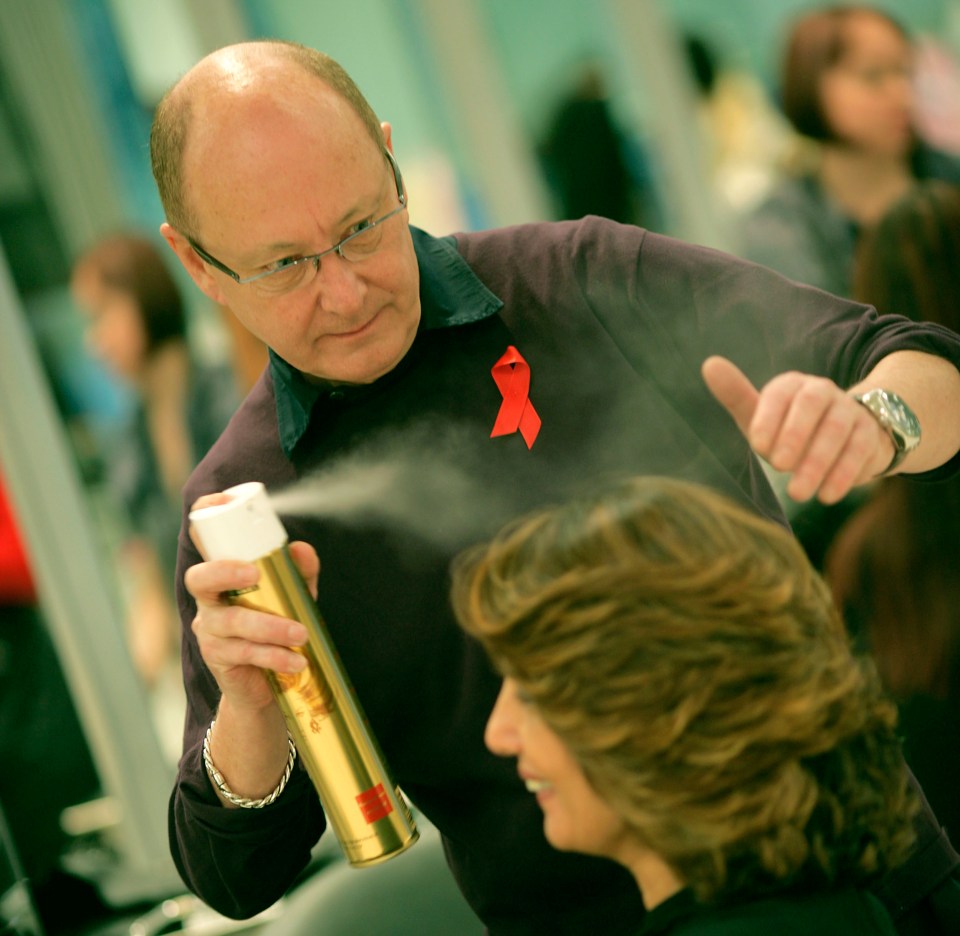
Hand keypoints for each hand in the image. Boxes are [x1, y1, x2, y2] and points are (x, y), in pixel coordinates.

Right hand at [186, 493, 319, 711]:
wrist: (265, 684)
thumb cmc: (276, 629)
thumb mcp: (292, 597)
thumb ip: (299, 573)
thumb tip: (301, 549)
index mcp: (223, 575)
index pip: (204, 540)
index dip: (207, 516)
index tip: (224, 502)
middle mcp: (208, 599)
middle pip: (199, 578)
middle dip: (224, 571)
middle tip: (254, 573)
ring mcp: (209, 629)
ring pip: (230, 621)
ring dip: (270, 626)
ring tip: (301, 634)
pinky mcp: (217, 658)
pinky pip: (243, 653)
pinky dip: (275, 656)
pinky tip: (297, 660)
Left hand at [702, 356, 893, 502]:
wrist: (840, 441)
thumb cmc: (787, 430)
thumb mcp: (760, 417)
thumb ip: (736, 396)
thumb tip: (709, 364)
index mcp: (791, 385)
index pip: (779, 393)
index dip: (768, 418)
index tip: (758, 446)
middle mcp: (822, 391)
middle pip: (812, 404)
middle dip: (795, 435)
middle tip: (778, 466)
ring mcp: (849, 410)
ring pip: (838, 429)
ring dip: (817, 462)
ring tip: (797, 492)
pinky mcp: (869, 434)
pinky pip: (859, 450)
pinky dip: (843, 474)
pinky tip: (826, 495)